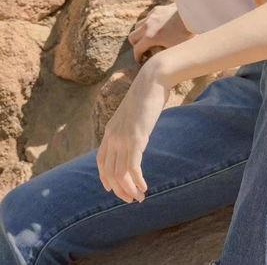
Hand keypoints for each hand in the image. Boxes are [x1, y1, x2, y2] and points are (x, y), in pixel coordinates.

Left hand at [96, 59, 169, 203]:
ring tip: (139, 198)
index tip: (112, 189)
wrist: (152, 80)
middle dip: (120, 189)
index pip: (101, 160)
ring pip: (120, 174)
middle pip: (110, 172)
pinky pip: (132, 168)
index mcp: (110, 130)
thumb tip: (137, 134)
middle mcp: (112, 136)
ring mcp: (123, 138)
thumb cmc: (147, 94)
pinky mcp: (136, 139)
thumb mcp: (133, 113)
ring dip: (129, 189)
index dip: (105, 177)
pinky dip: (137, 181)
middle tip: (131, 199)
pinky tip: (144, 187)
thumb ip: (130, 125)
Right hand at [128, 4, 193, 64]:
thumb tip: (157, 63)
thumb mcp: (173, 49)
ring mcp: (151, 16)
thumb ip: (162, 55)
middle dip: (136, 45)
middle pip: (132, 37)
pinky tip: (157, 27)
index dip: (137, 57)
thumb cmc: (186, 34)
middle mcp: (147, 25)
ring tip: (149, 38)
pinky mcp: (157, 9)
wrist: (193, 16)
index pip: (137, 49)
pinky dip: (148, 23)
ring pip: (138, 25)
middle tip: (143, 50)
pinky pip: (147, 17)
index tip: (141, 61)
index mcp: (150, 37)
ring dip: (140, 33)